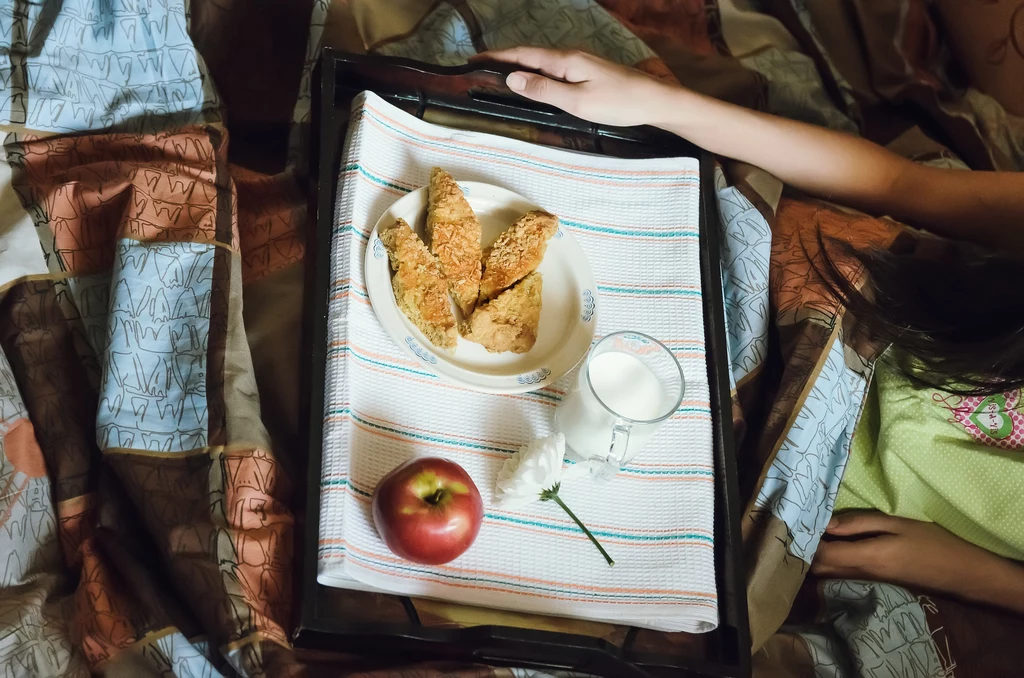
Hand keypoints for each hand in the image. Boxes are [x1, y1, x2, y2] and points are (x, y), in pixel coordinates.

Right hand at [477, 47, 674, 126]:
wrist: (654, 101)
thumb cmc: (618, 103)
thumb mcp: (577, 101)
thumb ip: (543, 90)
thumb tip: (512, 79)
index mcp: (564, 60)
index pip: (522, 55)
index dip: (496, 57)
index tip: (473, 60)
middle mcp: (569, 56)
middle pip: (529, 55)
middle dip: (503, 60)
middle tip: (479, 69)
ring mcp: (579, 63)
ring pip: (541, 62)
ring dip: (518, 66)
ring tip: (498, 75)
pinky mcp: (586, 72)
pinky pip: (552, 69)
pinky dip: (535, 72)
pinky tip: (532, 82)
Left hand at [812, 511, 1023, 612]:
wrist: (960, 573)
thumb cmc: (931, 543)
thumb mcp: (896, 524)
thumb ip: (859, 523)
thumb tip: (826, 524)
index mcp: (867, 557)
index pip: (822, 555)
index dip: (806, 541)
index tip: (800, 521)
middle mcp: (862, 574)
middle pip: (820, 569)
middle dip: (806, 550)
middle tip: (801, 526)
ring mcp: (867, 583)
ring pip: (829, 575)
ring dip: (817, 558)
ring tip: (813, 534)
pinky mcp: (873, 584)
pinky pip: (842, 577)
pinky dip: (832, 564)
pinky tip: (832, 547)